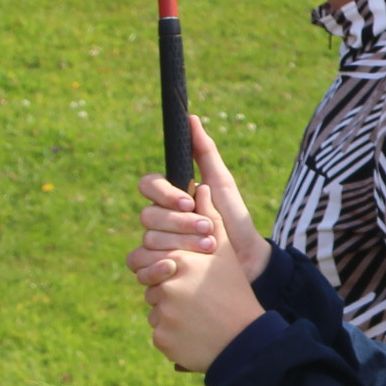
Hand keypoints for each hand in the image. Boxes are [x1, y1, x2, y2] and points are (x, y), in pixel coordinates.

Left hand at [132, 178, 264, 373]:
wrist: (246, 341)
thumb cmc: (236, 293)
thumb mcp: (225, 253)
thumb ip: (209, 219)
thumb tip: (201, 187)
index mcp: (179, 262)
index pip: (148, 258)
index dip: (164, 265)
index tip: (181, 273)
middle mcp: (166, 287)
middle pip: (150, 285)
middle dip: (167, 289)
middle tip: (192, 297)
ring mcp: (162, 315)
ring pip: (155, 308)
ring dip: (171, 311)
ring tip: (198, 315)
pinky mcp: (161, 339)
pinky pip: (159, 331)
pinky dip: (174, 332)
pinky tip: (195, 332)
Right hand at [134, 116, 270, 283]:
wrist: (246, 260)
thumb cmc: (234, 219)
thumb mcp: (223, 184)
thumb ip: (206, 152)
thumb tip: (190, 118)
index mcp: (171, 197)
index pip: (148, 185)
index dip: (164, 193)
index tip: (188, 201)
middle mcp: (160, 219)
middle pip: (148, 215)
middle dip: (180, 222)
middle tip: (208, 228)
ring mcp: (156, 244)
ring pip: (147, 239)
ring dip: (179, 243)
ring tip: (209, 247)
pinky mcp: (157, 267)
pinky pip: (138, 264)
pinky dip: (156, 267)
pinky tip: (177, 267)